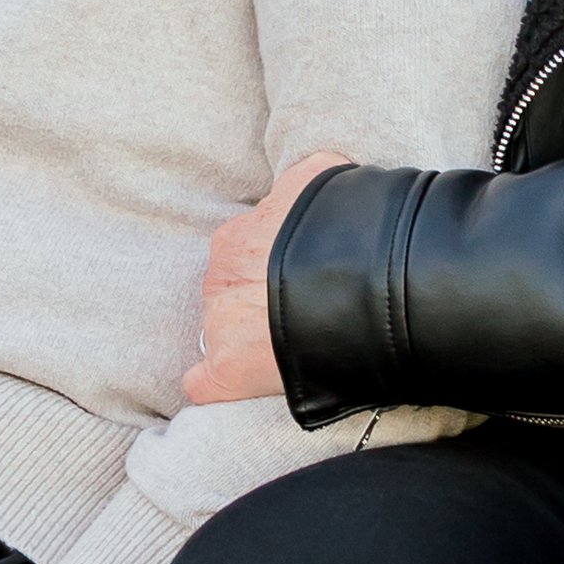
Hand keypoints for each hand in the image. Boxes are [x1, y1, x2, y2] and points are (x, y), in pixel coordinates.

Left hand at [182, 154, 351, 406]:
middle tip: (297, 312)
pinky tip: (241, 385)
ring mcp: (220, 324)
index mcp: (237, 238)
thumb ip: (302, 183)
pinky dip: (216, 385)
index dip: (271, 270)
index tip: (295, 280)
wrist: (360, 278)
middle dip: (256, 302)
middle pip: (231, 293)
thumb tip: (306, 183)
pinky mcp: (227, 370)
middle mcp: (220, 278)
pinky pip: (203, 383)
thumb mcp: (320, 177)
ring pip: (222, 331)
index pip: (245, 256)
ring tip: (289, 346)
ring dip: (247, 337)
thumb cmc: (348, 226)